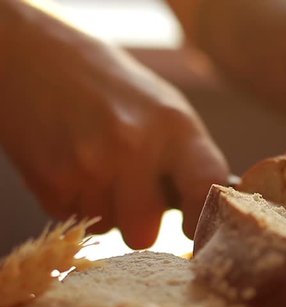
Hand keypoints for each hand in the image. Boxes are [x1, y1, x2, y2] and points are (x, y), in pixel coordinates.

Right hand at [0, 4, 228, 248]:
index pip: (207, 188)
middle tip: (133, 190)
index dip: (205, 219)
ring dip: (106, 208)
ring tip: (99, 164)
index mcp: (175, 128)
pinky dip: (76, 201)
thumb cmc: (115, 89)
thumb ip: (190, 160)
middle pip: (145, 234)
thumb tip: (215, 210)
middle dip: (140, 222)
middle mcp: (134, 148)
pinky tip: (74, 164)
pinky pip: (75, 220)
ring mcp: (88, 166)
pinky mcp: (50, 180)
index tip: (199, 229)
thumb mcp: (167, 111)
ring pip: (108, 229)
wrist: (36, 59)